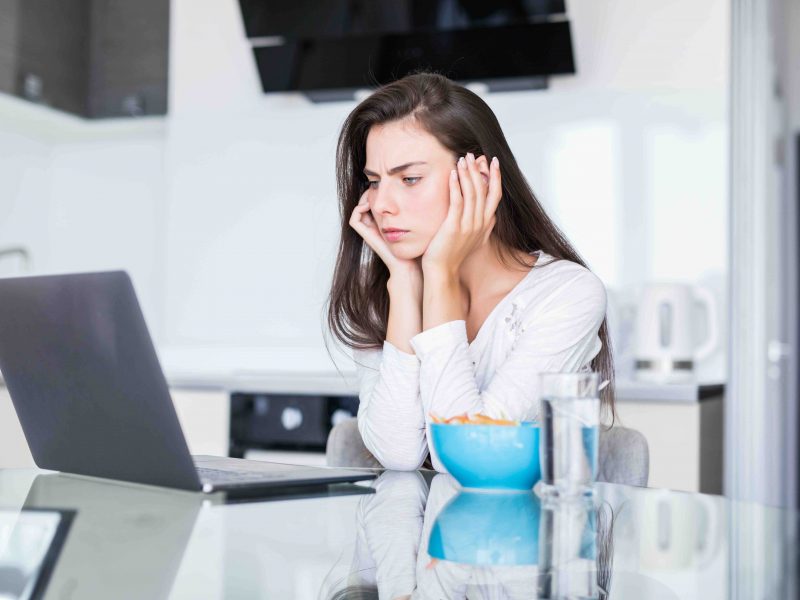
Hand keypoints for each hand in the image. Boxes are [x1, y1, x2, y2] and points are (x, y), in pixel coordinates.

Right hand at [349, 189, 420, 279]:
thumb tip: (425, 193)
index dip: (379, 191)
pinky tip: (369, 205)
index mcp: (386, 222)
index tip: (388, 184)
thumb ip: (418, 211)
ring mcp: (370, 231)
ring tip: (373, 192)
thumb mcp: (419, 222)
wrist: (409, 264)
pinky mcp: (366, 236)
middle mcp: (376, 226)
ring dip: (363, 198)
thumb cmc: (417, 246)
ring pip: (358, 210)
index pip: (377, 202)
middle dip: (370, 192)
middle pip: (366, 204)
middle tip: (378, 186)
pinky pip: (354, 220)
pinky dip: (357, 210)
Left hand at [421, 153, 500, 274]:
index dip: (495, 177)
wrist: (443, 271)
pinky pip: (457, 202)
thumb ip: (485, 227)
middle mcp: (480, 223)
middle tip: (473, 154)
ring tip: (462, 159)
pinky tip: (453, 173)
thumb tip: (493, 217)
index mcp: (485, 224)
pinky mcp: (454, 227)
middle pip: (483, 190)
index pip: (495, 196)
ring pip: (472, 193)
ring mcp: (468, 225)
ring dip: (467, 174)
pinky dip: (456, 185)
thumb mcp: (475, 240)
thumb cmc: (454, 255)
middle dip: (479, 170)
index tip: (493, 161)